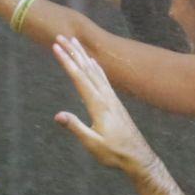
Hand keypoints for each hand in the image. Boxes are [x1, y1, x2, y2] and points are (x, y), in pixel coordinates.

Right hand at [51, 35, 155, 172]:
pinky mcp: (115, 102)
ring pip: (95, 71)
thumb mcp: (93, 144)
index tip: (56, 47)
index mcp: (99, 105)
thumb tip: (58, 115)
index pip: (79, 78)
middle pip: (86, 69)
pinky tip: (92, 62)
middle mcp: (106, 97)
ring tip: (74, 42)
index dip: (67, 61)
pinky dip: (95, 66)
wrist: (138, 157)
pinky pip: (103, 78)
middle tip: (61, 36)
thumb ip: (76, 128)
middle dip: (73, 52)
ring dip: (83, 55)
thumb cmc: (114, 153)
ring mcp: (112, 98)